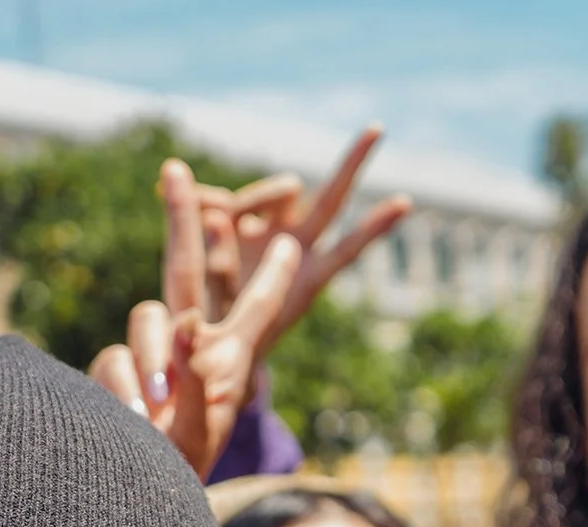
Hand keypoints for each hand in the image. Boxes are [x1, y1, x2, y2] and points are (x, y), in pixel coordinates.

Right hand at [87, 159, 301, 477]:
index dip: (271, 272)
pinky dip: (123, 387)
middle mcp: (189, 348)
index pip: (254, 304)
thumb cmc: (180, 473)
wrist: (131, 503)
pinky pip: (116, 356)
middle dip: (181, 217)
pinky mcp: (117, 371)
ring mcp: (151, 358)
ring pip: (146, 317)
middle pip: (184, 269)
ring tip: (155, 409)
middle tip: (174, 168)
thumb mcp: (199, 423)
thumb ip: (196, 373)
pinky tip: (131, 419)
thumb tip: (188, 324)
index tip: (286, 237)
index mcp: (228, 357)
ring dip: (153, 359)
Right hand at [189, 127, 412, 360]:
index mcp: (306, 274)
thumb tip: (218, 214)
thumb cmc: (226, 331)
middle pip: (332, 197)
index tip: (406, 203)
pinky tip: (181, 201)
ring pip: (283, 188)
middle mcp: (297, 243)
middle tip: (378, 129)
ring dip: (256, 197)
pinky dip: (209, 199)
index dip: (374, 228)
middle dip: (355, 163)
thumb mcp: (220, 307)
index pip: (347, 247)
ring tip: (212, 220)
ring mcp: (271, 228)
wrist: (206, 335)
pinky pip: (234, 196)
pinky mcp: (239, 219)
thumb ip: (222, 264)